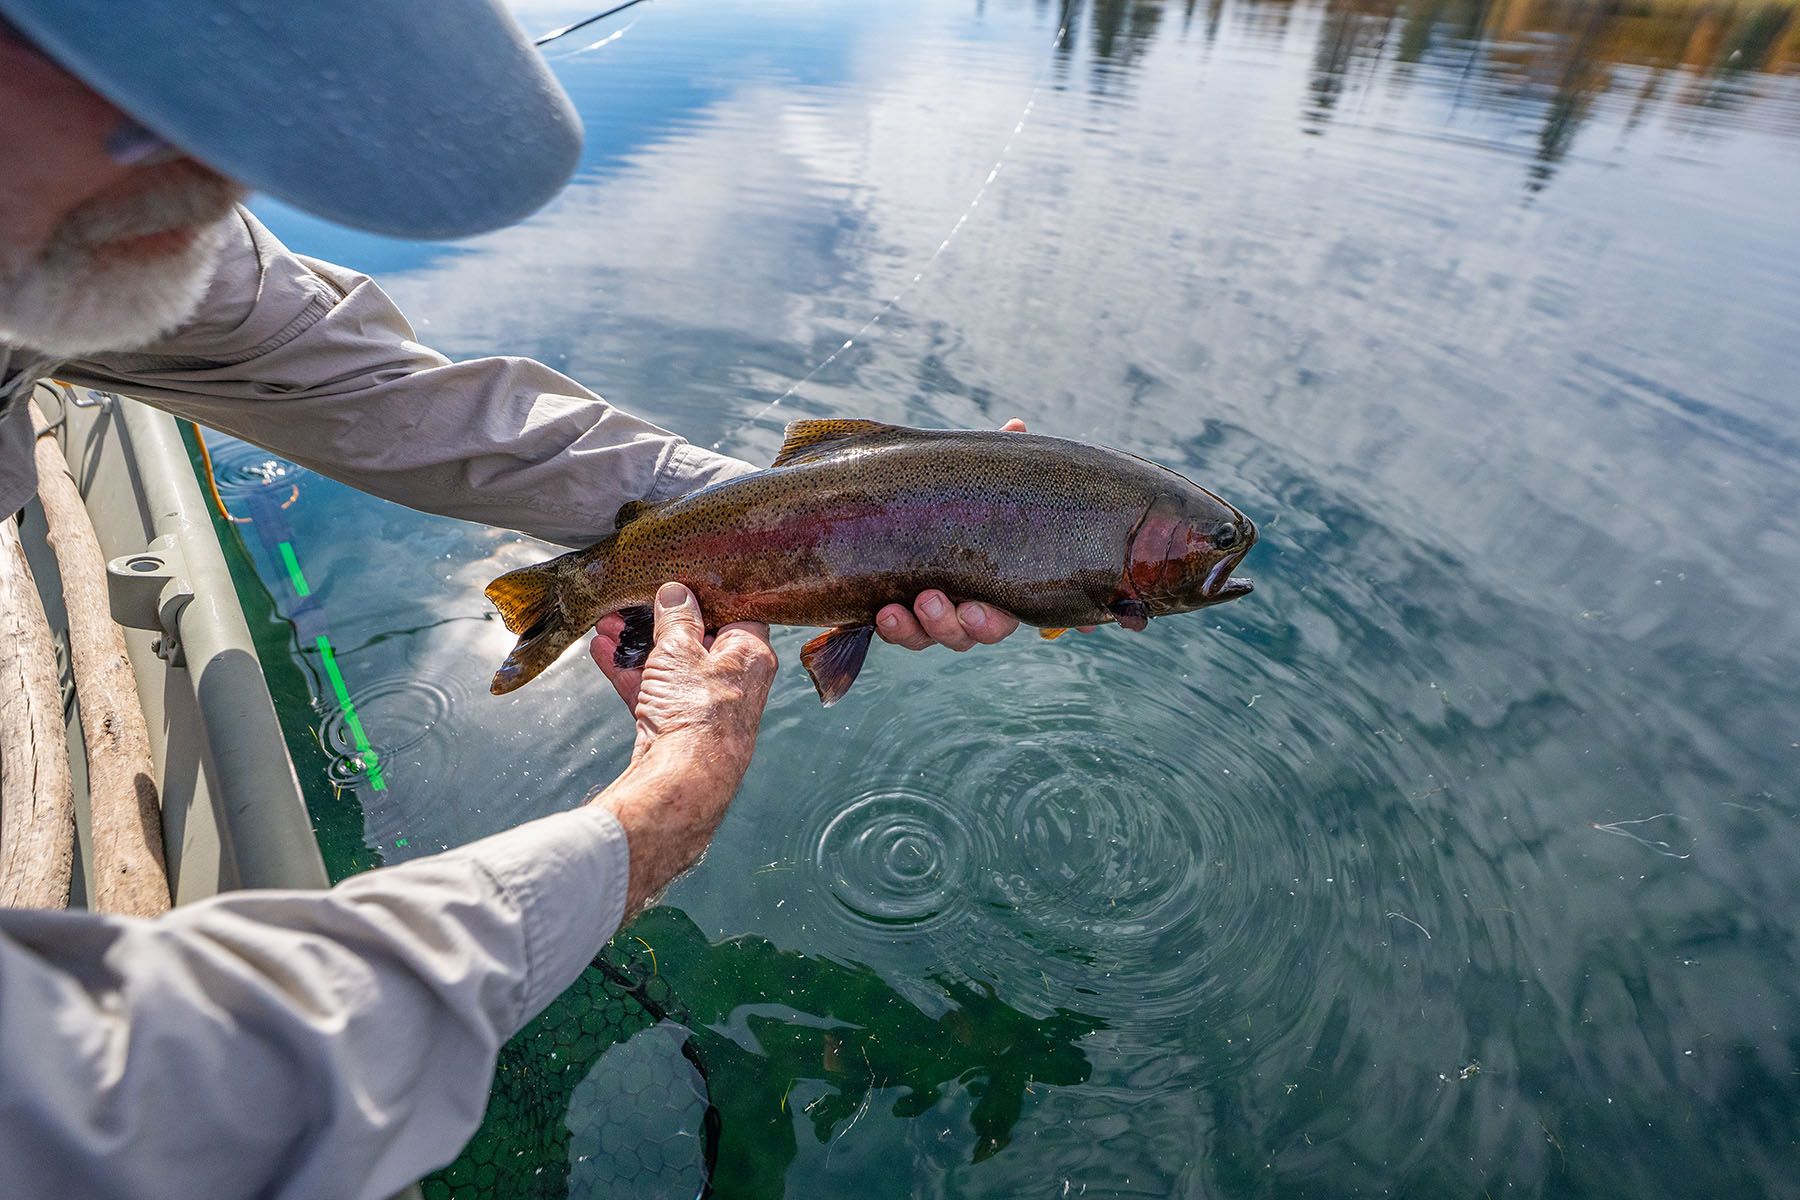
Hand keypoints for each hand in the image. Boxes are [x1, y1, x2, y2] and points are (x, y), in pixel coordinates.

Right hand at [587, 582, 775, 914]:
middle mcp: (734, 680)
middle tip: (629, 603)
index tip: (681, 579)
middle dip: (657, 621)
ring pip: (670, 666)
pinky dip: (630, 672)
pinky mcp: (679, 726)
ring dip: (636, 646)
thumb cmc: (695, 710)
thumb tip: (677, 592)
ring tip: (605, 624)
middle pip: (696, 639)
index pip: (737, 611)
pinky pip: (654, 690)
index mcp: (751, 654)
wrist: (681, 779)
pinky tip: (601, 652)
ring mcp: (705, 705)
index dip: (709, 594)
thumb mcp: (680, 648)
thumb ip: (677, 616)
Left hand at [874, 417, 1094, 648]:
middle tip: (931, 600)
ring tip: (895, 609)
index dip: (988, 621)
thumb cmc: (956, 501)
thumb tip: (1016, 427)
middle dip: (948, 624)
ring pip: (926, 638)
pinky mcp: (894, 614)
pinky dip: (888, 628)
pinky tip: (879, 612)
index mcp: (993, 584)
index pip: (1001, 617)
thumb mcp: (974, 483)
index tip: (974, 610)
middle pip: (964, 635)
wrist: (899, 509)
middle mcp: (963, 609)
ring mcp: (926, 616)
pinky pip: (892, 632)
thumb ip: (995, 462)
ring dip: (913, 628)